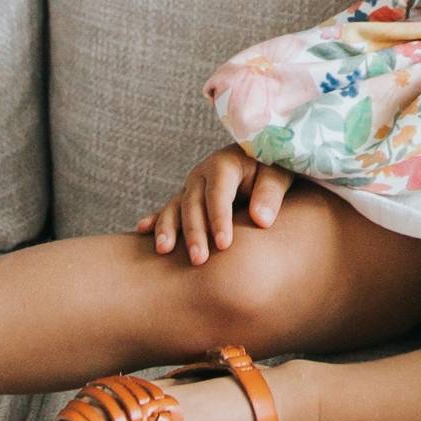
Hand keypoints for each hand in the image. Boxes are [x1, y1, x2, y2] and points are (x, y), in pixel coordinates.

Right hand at [138, 148, 295, 264]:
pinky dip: (156, 219)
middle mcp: (202, 174)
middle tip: (199, 260)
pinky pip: (168, 209)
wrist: (262, 160)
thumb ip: (270, 193)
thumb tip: (261, 220)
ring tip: (163, 250)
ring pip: (176, 208)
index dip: (219, 219)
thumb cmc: (273, 168)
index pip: (218, 193)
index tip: (224, 244)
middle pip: (193, 204)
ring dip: (169, 229)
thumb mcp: (278, 174)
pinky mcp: (186, 198)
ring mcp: (191, 187)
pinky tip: (142, 230)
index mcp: (224, 164)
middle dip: (194, 232)